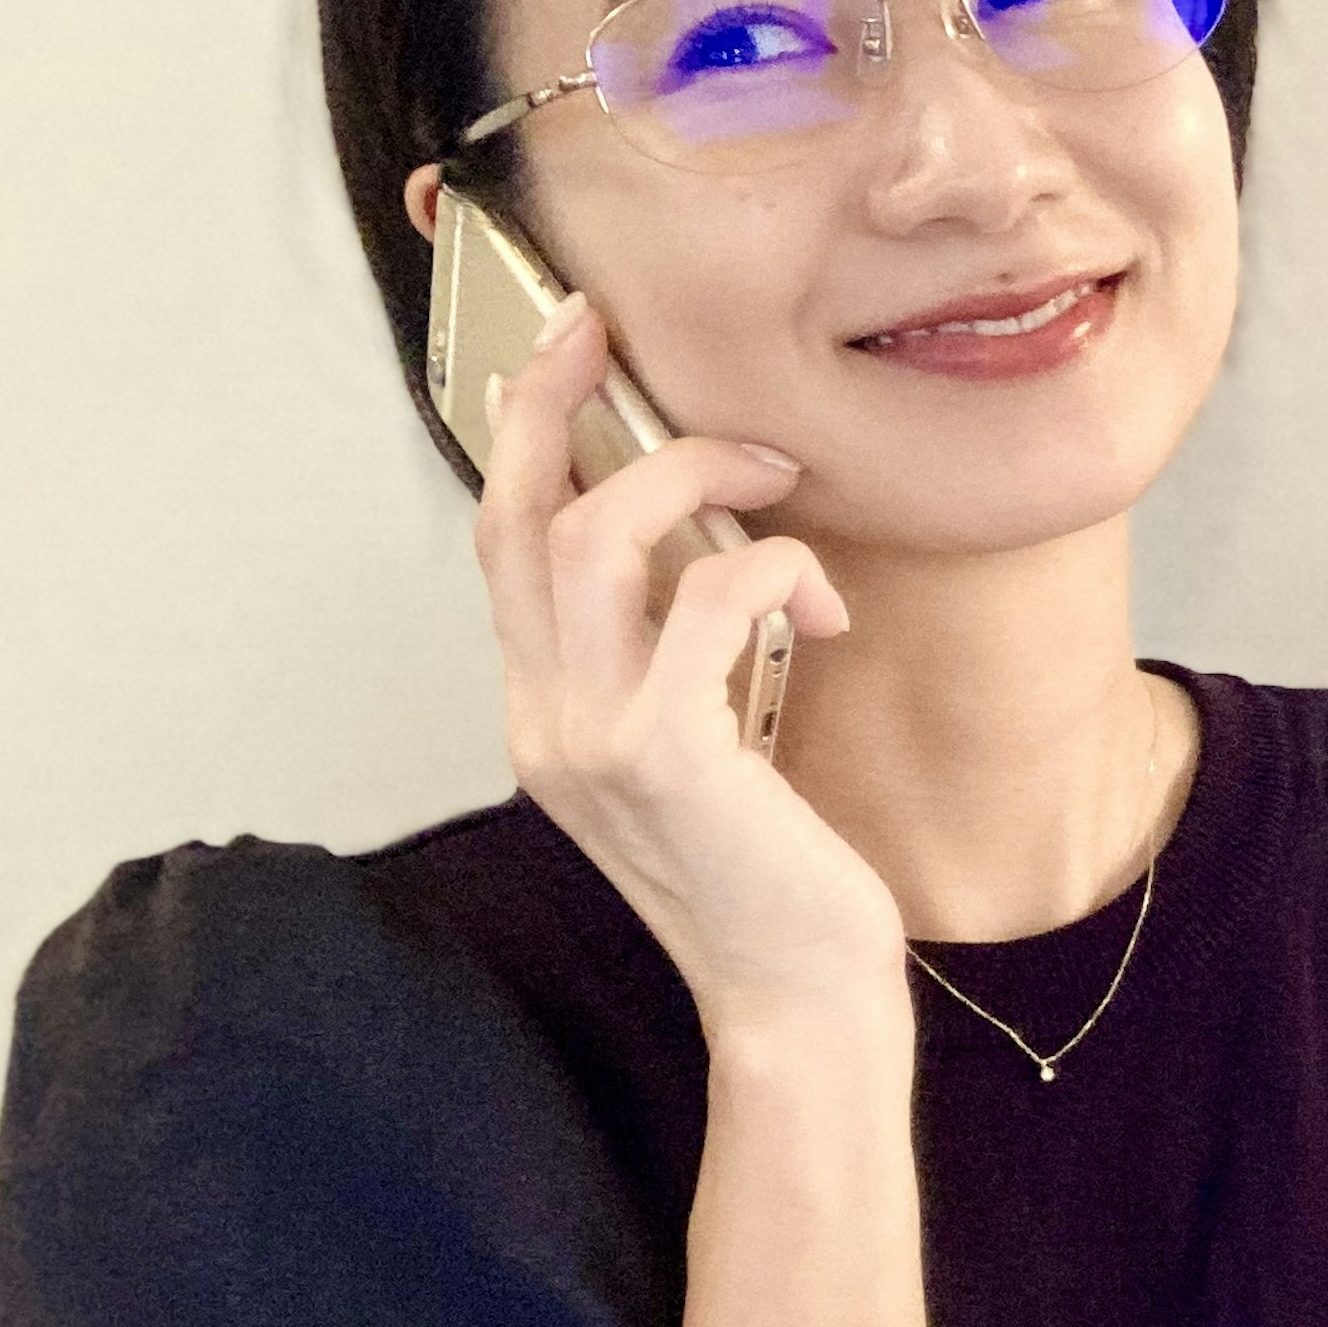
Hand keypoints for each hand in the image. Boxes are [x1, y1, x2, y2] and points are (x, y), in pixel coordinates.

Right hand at [474, 289, 901, 1021]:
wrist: (796, 998)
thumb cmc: (773, 875)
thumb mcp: (702, 751)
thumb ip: (673, 662)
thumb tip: (709, 549)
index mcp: (546, 713)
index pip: (503, 546)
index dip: (521, 435)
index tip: (565, 350)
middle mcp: (544, 720)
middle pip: (514, 518)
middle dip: (555, 402)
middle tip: (612, 329)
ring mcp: (591, 738)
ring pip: (591, 535)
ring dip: (691, 475)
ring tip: (776, 478)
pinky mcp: (665, 754)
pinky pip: (707, 595)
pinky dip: (772, 564)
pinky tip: (823, 603)